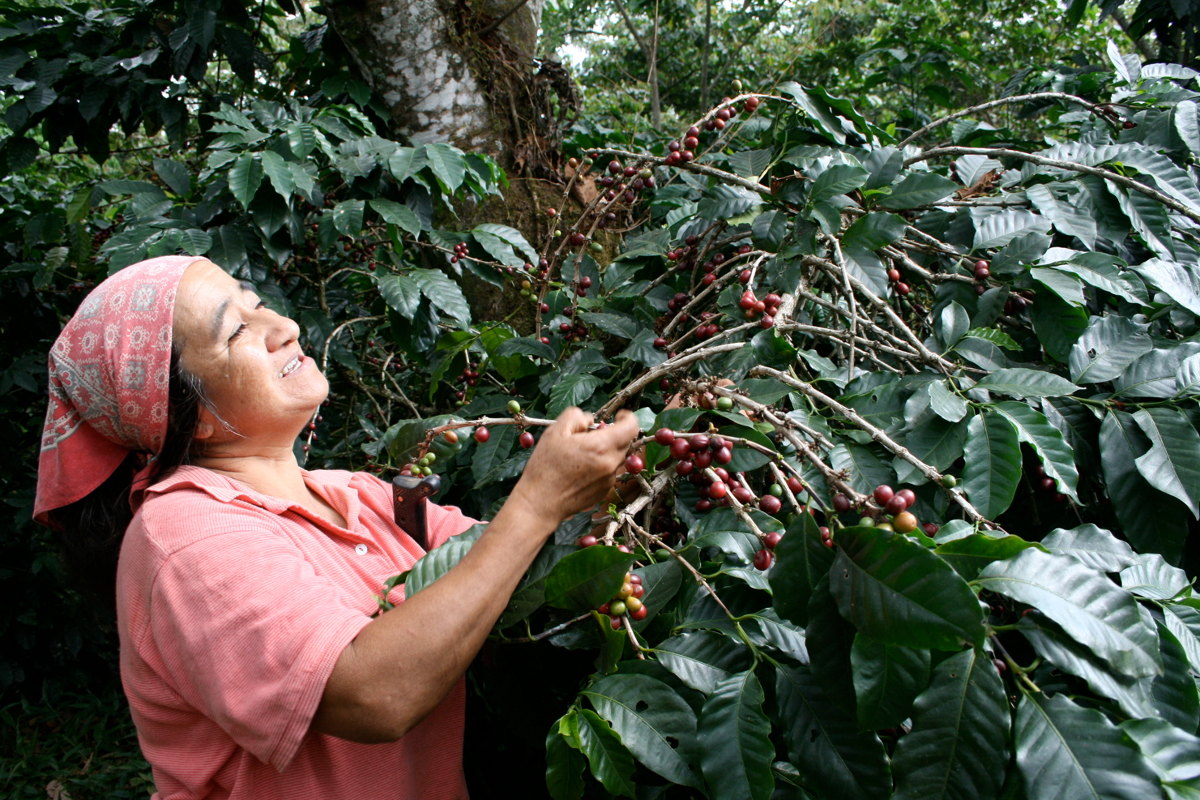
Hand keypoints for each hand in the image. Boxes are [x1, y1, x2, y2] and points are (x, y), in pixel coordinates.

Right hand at [511, 407, 638, 523]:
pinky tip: (580, 470)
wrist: (541, 503)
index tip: (618, 415)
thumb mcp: (555, 432)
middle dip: (612, 434)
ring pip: (616, 457)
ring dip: (605, 451)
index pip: (631, 427)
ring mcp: (609, 480)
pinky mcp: (604, 491)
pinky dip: (600, 466)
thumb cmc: (546, 467)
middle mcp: (611, 464)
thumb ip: (576, 417)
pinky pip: (609, 472)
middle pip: (624, 442)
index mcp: (601, 446)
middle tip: (590, 435)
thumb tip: (590, 420)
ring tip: (581, 454)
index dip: (627, 417)